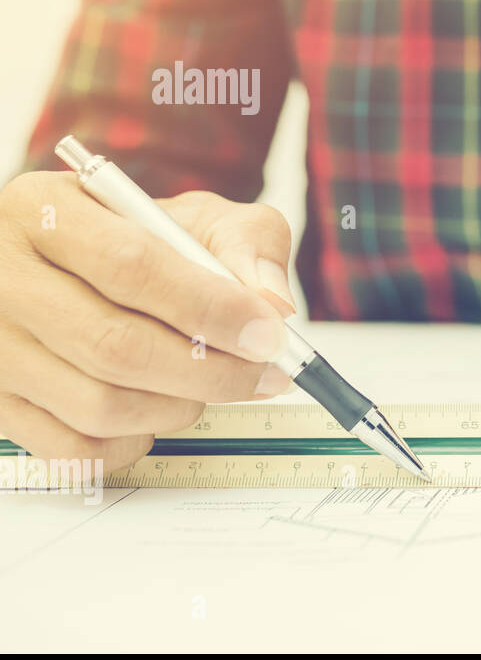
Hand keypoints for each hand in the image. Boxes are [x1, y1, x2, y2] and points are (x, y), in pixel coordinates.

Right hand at [0, 172, 297, 472]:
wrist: (70, 266)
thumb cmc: (136, 239)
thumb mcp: (194, 215)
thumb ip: (246, 244)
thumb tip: (274, 305)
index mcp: (44, 211)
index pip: (131, 265)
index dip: (211, 307)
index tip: (269, 334)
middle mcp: (2, 278)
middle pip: (116, 345)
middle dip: (212, 370)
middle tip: (264, 374)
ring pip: (99, 404)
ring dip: (179, 407)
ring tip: (211, 385)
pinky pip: (75, 448)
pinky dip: (135, 441)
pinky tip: (159, 410)